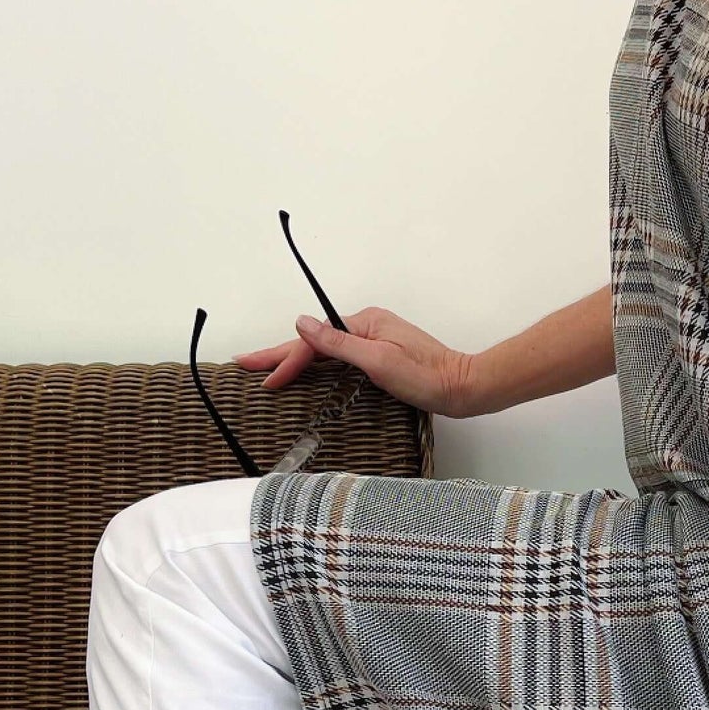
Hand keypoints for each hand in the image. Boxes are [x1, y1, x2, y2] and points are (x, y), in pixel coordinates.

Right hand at [234, 308, 479, 418]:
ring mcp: (374, 341)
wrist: (463, 387)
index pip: (314, 342)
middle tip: (245, 363)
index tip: (263, 377)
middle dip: (279, 354)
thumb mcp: (378, 361)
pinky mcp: (381, 356)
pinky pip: (338, 357)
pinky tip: (306, 370)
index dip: (285, 359)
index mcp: (364, 323)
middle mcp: (366, 327)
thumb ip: (338, 343)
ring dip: (295, 359)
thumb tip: (302, 322)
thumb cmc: (427, 377)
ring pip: (324, 350)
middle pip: (314, 342)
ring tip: (267, 368)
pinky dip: (316, 364)